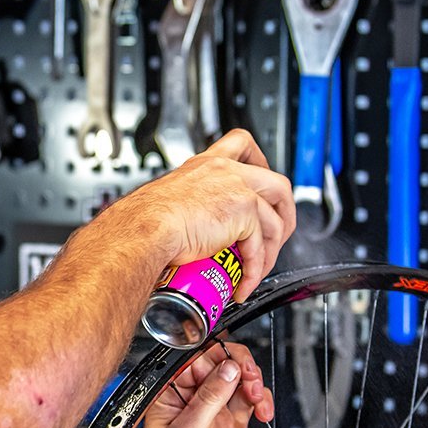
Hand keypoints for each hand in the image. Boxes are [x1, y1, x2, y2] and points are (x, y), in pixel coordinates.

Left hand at [98, 342, 273, 427]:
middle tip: (251, 381)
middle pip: (225, 363)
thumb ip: (208, 399)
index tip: (236, 365)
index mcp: (174, 390)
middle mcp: (195, 396)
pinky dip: (263, 401)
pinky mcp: (232, 427)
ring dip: (255, 383)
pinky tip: (263, 410)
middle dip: (243, 366)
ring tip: (258, 398)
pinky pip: (251, 402)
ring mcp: (215, 411)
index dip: (221, 355)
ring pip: (241, 380)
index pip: (200, 357)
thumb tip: (227, 370)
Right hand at [112, 129, 295, 300]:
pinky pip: (260, 244)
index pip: (241, 145)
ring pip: (276, 217)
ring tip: (258, 268)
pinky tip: (244, 282)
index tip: (261, 184)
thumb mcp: (170, 202)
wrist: (144, 229)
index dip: (261, 163)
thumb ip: (189, 207)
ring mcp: (237, 188)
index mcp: (205, 165)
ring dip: (271, 249)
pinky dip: (256, 268)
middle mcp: (224, 171)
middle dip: (283, 213)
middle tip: (273, 235)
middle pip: (276, 182)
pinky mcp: (243, 211)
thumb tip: (190, 230)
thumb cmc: (145, 221)